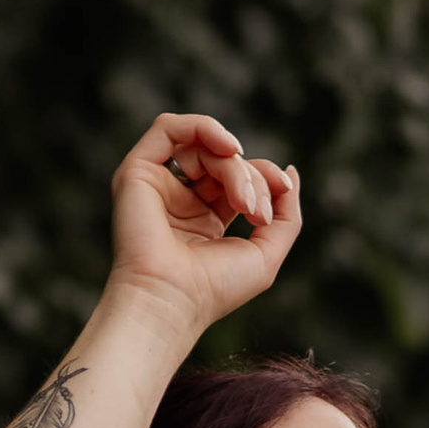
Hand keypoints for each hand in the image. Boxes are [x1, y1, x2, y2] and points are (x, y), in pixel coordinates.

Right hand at [107, 109, 303, 339]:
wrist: (171, 300)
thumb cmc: (214, 288)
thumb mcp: (267, 251)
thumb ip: (288, 212)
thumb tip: (291, 172)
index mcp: (205, 218)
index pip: (241, 177)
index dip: (265, 178)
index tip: (279, 197)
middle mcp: (179, 199)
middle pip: (225, 160)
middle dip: (253, 178)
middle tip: (257, 213)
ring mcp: (157, 184)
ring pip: (204, 146)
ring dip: (235, 167)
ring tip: (244, 201)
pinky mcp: (137, 172)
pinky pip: (169, 127)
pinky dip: (204, 128)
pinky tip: (229, 148)